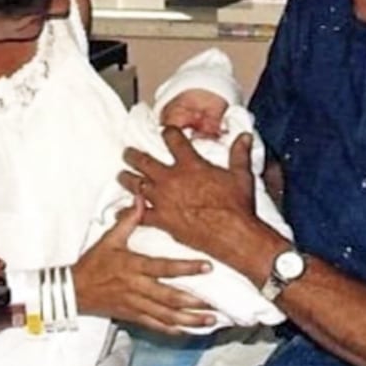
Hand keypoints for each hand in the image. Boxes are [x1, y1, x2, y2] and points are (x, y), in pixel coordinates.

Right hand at [73, 196, 216, 334]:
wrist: (73, 290)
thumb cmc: (93, 263)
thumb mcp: (109, 239)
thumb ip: (128, 220)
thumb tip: (140, 199)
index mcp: (133, 266)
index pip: (164, 267)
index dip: (186, 268)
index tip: (207, 266)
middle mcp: (136, 287)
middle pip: (169, 297)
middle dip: (194, 302)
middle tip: (215, 304)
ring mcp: (135, 304)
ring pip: (165, 316)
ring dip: (189, 320)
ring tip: (209, 321)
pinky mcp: (132, 316)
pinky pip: (155, 326)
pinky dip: (172, 330)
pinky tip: (188, 331)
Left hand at [119, 127, 259, 266]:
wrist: (232, 234)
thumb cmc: (237, 205)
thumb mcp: (241, 175)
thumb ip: (239, 154)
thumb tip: (245, 136)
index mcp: (190, 164)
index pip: (173, 140)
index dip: (168, 132)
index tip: (165, 131)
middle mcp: (171, 179)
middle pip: (145, 161)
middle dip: (134, 155)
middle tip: (128, 153)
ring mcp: (163, 199)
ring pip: (136, 185)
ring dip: (127, 179)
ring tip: (121, 176)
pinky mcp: (161, 220)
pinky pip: (138, 215)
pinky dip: (128, 213)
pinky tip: (120, 212)